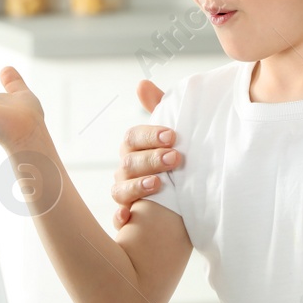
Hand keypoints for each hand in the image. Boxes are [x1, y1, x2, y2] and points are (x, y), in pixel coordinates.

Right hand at [112, 79, 179, 228]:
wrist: (184, 202)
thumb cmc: (173, 162)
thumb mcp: (170, 137)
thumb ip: (160, 109)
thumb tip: (141, 83)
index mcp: (134, 148)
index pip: (133, 137)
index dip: (150, 136)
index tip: (173, 136)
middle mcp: (125, 171)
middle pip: (128, 162)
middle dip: (151, 160)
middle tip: (175, 159)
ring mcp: (125, 194)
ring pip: (120, 189)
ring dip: (137, 186)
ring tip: (158, 184)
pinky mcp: (129, 217)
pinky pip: (118, 219)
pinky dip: (120, 217)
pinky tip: (129, 217)